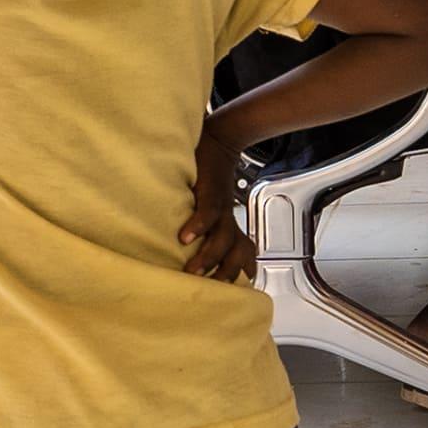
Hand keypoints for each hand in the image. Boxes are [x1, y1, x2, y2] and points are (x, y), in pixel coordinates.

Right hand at [183, 110, 255, 283]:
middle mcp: (227, 217)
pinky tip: (184, 237)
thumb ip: (204, 221)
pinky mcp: (210, 190)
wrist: (220, 136)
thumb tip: (184, 241)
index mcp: (228, 222)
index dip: (243, 270)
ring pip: (222, 237)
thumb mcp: (208, 200)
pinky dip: (198, 225)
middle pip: (236, 252)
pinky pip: (208, 212)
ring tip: (193, 270)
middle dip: (225, 273)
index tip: (238, 291)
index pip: (243, 251)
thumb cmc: (208, 171)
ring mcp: (220, 205)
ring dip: (209, 256)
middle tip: (209, 290)